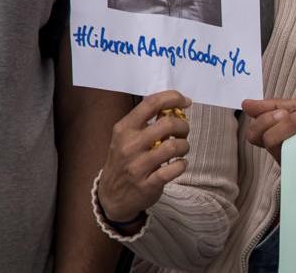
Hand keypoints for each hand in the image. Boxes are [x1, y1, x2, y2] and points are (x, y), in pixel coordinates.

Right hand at [97, 91, 192, 226]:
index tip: (185, 101)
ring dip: (184, 145)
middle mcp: (129, 146)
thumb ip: (147, 122)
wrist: (110, 196)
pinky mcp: (147, 184)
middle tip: (183, 132)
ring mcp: (137, 166)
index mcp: (124, 129)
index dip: (172, 98)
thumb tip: (173, 106)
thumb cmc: (124, 162)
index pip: (150, 103)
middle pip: (168, 123)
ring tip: (181, 149)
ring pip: (174, 146)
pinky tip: (179, 164)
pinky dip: (182, 164)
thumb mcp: (126, 138)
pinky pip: (174, 169)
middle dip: (183, 126)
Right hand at [241, 98, 295, 162]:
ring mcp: (293, 160)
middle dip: (269, 121)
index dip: (261, 119)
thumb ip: (279, 106)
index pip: (257, 132)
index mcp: (281, 134)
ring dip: (289, 126)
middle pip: (260, 138)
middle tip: (291, 112)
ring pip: (274, 146)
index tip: (277, 110)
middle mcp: (283, 149)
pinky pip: (293, 158)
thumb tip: (245, 104)